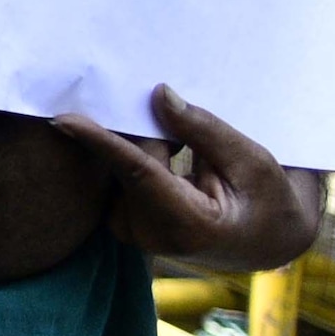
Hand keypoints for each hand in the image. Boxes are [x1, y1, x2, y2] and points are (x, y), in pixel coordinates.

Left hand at [51, 86, 324, 272]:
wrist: (269, 240)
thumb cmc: (270, 200)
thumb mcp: (252, 162)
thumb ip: (204, 130)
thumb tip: (159, 95)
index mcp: (188, 224)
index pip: (136, 173)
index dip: (100, 143)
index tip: (64, 119)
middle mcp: (151, 234)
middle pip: (128, 162)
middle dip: (140, 131)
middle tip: (162, 106)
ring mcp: (134, 231)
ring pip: (122, 167)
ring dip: (142, 144)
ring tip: (183, 144)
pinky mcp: (124, 221)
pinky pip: (120, 176)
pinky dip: (136, 157)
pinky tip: (168, 149)